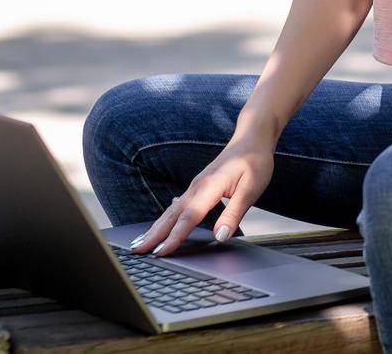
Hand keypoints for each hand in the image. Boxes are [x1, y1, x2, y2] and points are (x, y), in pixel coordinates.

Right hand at [127, 136, 274, 256]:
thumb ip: (234, 213)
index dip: (175, 237)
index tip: (161, 252)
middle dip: (154, 234)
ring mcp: (195, 186)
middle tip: (137, 251)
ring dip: (155, 228)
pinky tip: (158, 227)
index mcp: (209, 187)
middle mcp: (197, 186)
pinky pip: (176, 206)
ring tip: (140, 243)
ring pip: (170, 211)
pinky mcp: (197, 187)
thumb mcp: (252, 189)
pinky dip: (164, 219)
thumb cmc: (254, 162)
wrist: (251, 138)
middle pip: (172, 215)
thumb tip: (221, 236)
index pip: (189, 217)